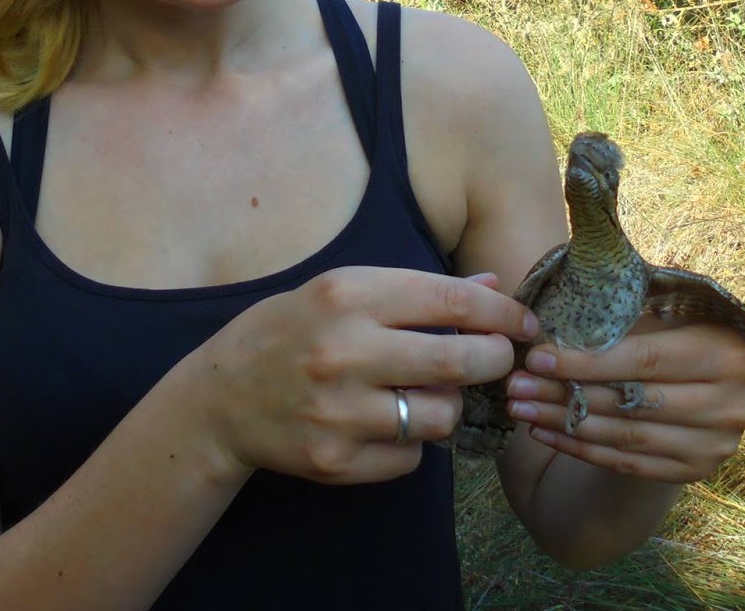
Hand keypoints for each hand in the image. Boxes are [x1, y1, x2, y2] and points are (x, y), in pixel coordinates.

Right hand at [195, 266, 537, 485]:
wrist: (220, 398)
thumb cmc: (289, 332)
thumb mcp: (341, 291)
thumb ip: (416, 290)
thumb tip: (492, 283)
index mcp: (349, 296)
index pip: (452, 299)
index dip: (502, 311)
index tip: (524, 322)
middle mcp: (346, 351)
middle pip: (460, 359)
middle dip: (495, 360)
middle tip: (496, 360)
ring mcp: (339, 411)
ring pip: (441, 415)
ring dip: (449, 406)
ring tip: (428, 394)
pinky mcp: (335, 460)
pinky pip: (411, 459)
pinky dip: (411, 445)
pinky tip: (386, 425)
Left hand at [505, 314, 744, 483]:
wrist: (703, 380)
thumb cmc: (671, 331)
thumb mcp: (661, 310)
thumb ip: (621, 312)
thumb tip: (546, 315)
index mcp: (728, 352)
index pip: (645, 360)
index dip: (587, 361)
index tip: (536, 357)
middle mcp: (731, 404)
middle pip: (632, 402)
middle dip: (565, 394)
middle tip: (515, 386)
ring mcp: (715, 445)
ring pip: (625, 437)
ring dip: (564, 424)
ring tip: (520, 409)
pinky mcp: (696, 472)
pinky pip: (627, 464)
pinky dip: (580, 448)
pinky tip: (543, 433)